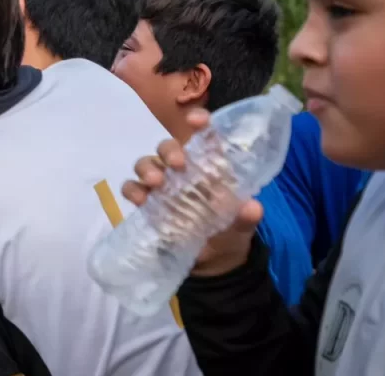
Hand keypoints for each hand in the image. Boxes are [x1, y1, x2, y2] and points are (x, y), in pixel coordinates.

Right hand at [120, 108, 262, 276]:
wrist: (211, 264)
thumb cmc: (229, 236)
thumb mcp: (242, 229)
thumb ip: (247, 218)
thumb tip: (253, 207)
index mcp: (210, 169)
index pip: (203, 138)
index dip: (199, 123)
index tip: (196, 120)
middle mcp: (184, 172)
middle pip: (168, 147)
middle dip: (169, 150)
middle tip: (176, 164)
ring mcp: (163, 187)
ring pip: (147, 163)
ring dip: (147, 168)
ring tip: (155, 183)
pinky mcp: (147, 203)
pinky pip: (132, 188)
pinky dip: (132, 190)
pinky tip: (139, 200)